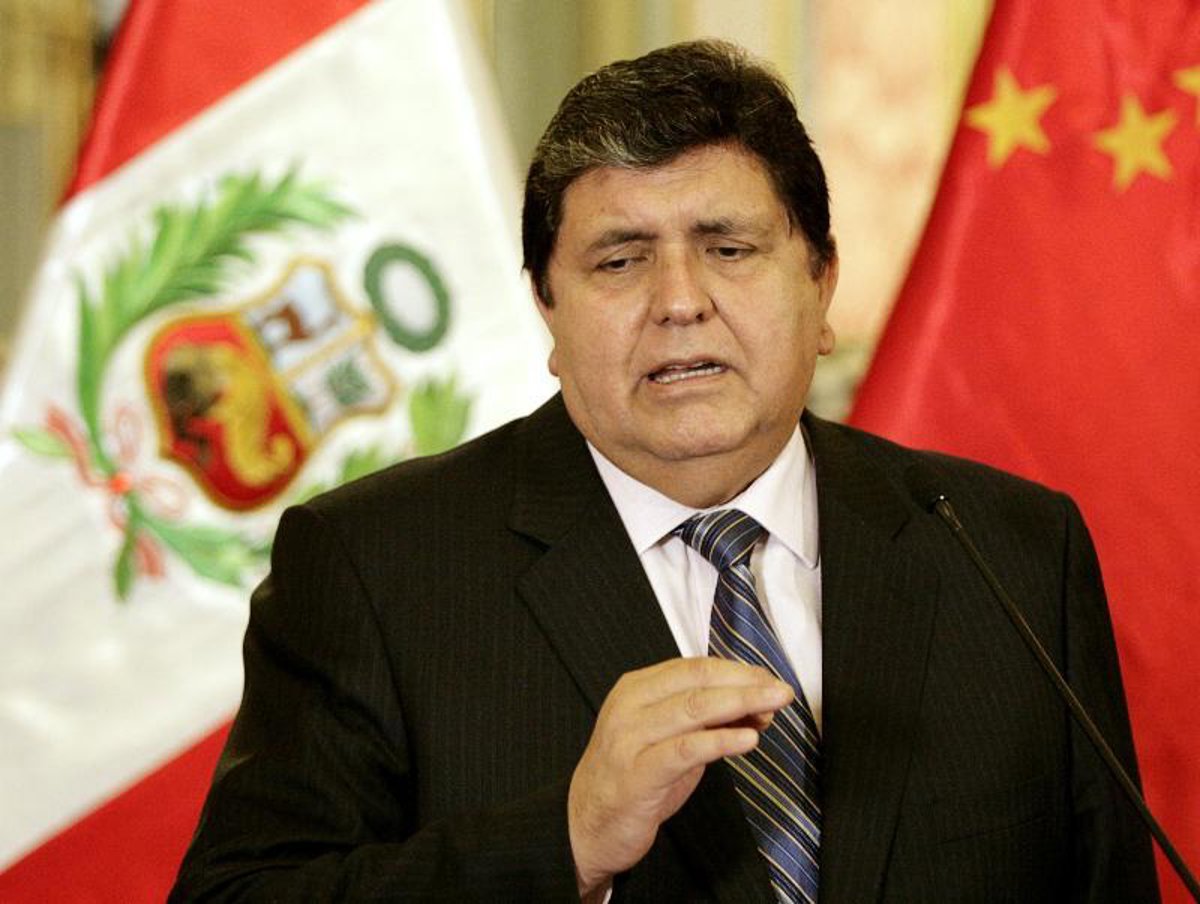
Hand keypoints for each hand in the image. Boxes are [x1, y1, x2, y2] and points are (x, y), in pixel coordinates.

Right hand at [567, 657, 792, 895]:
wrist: (585, 826)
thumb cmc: (632, 779)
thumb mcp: (669, 740)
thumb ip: (706, 721)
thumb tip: (758, 705)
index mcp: (636, 689)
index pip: (694, 667)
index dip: (737, 671)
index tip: (769, 680)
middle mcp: (630, 707)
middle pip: (696, 682)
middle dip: (745, 683)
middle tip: (781, 691)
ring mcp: (629, 739)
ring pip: (692, 709)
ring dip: (740, 704)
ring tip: (772, 707)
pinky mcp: (636, 775)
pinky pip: (684, 750)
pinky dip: (719, 741)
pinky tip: (747, 739)